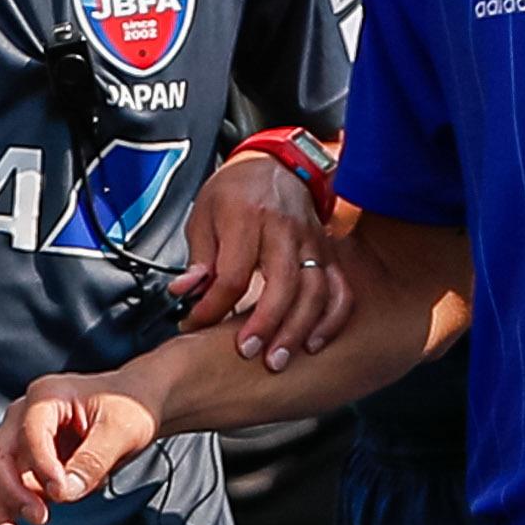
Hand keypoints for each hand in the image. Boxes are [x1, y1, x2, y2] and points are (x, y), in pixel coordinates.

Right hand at [0, 374, 164, 524]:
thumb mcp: (121, 430)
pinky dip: (10, 511)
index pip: (29, 434)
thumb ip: (92, 460)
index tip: (62, 491)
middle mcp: (25, 416)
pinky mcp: (30, 463)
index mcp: (46, 397)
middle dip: (13, 490)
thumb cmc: (129, 408)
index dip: (42, 466)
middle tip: (40, 516)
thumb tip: (62, 493)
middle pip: (0, 456)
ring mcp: (24, 440)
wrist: (136, 407)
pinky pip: (10, 488)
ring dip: (3, 506)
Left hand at [173, 151, 354, 365]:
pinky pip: (339, 289)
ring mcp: (312, 242)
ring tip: (278, 359)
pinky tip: (314, 342)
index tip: (195, 323)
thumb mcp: (204, 215)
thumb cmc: (235, 192)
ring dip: (298, 329)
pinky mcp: (327, 253)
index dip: (212, 306)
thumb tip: (186, 292)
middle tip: (247, 352)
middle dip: (265, 324)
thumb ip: (199, 257)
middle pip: (282, 284)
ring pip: (314, 291)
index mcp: (248, 217)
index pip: (233, 273)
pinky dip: (331, 319)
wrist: (275, 165)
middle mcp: (284, 230)